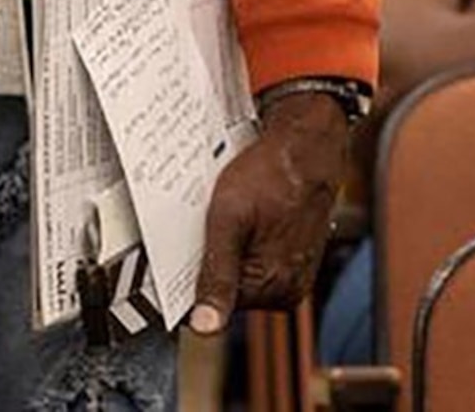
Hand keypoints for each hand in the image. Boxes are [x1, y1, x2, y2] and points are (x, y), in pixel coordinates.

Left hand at [189, 90, 349, 333]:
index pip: (211, 306)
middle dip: (207, 264)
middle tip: (199, 228)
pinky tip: (242, 219)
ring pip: (239, 275)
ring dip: (225, 252)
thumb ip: (215, 274)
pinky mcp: (295, 260)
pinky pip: (256, 262)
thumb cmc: (272, 174)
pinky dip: (242, 244)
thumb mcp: (228, 219)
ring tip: (226, 218)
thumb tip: (205, 326)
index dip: (185, 283)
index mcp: (273, 286)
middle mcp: (287, 289)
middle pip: (226, 291)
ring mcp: (294, 275)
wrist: (306, 148)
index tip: (168, 263)